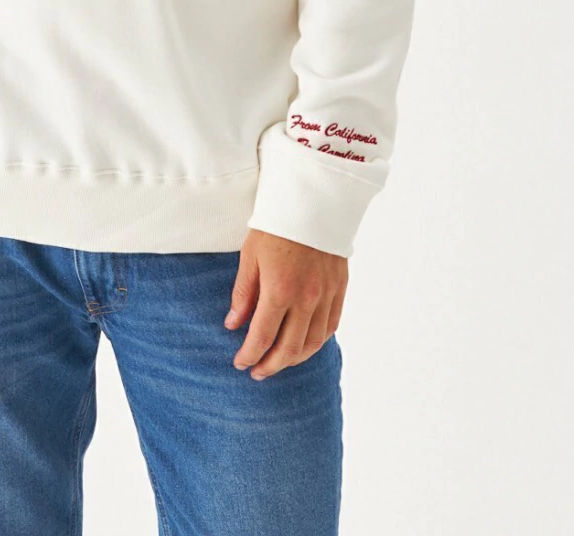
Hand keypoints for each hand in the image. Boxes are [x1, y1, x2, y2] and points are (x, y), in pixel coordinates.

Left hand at [224, 228, 347, 378]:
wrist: (313, 201)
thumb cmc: (276, 225)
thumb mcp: (250, 256)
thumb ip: (243, 294)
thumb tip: (233, 324)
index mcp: (280, 290)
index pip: (262, 337)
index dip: (249, 356)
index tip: (239, 363)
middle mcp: (306, 299)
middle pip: (289, 349)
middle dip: (270, 365)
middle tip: (257, 372)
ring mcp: (326, 296)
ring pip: (312, 343)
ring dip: (294, 359)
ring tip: (278, 362)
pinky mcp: (340, 289)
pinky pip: (331, 327)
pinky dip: (316, 342)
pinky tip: (304, 344)